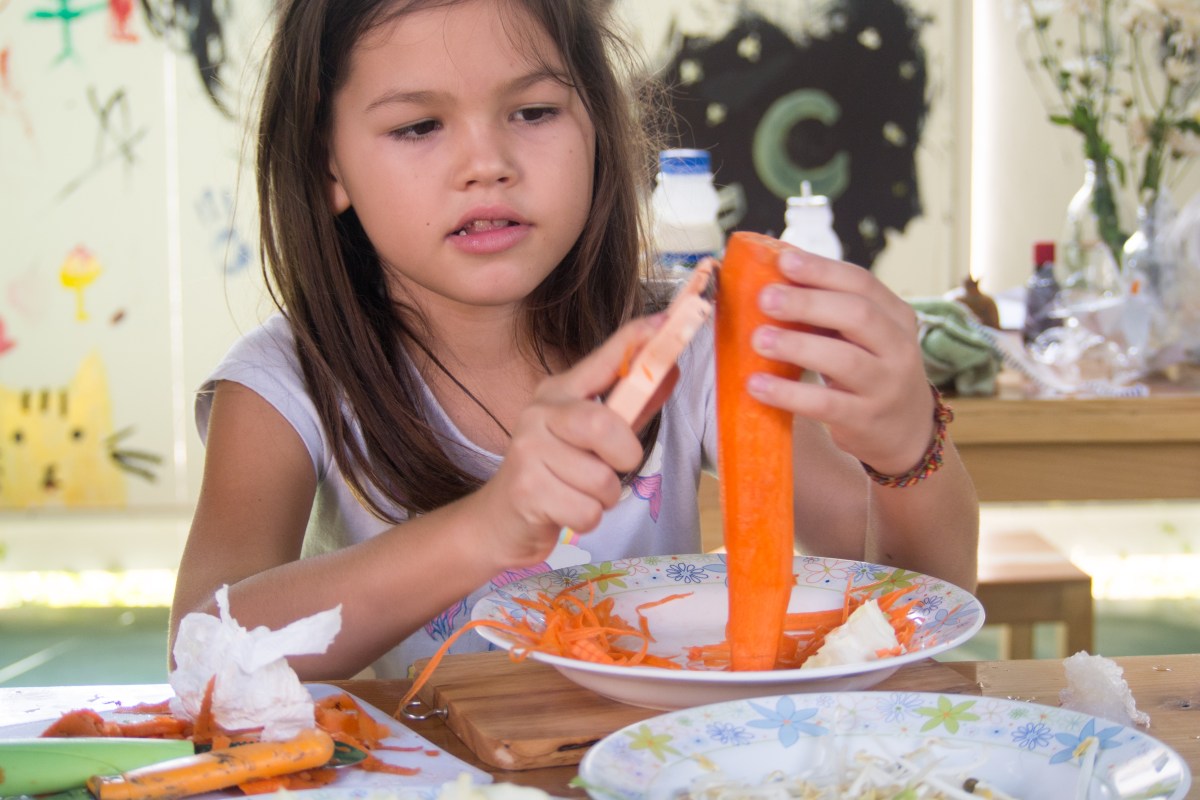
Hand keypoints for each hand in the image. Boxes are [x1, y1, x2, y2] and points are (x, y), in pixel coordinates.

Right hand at [471, 314, 669, 569]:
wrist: (504, 520)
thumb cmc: (558, 472)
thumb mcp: (595, 438)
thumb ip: (632, 408)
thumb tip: (671, 372)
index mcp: (560, 393)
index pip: (602, 360)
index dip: (634, 341)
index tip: (665, 322)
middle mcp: (539, 414)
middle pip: (602, 424)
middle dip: (624, 454)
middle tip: (615, 466)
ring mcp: (528, 451)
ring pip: (601, 479)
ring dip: (604, 497)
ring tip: (580, 492)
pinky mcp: (526, 492)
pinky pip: (587, 511)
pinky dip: (588, 519)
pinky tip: (566, 510)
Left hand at [745, 247, 934, 475]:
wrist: (905, 431)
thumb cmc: (870, 369)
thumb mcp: (865, 336)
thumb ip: (831, 309)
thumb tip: (774, 272)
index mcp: (897, 315)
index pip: (862, 283)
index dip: (822, 270)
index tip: (784, 261)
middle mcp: (899, 348)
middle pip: (857, 315)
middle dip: (808, 303)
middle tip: (765, 298)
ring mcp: (885, 386)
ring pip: (843, 360)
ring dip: (797, 346)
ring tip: (758, 339)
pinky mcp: (865, 420)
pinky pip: (824, 404)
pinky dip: (788, 394)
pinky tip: (757, 385)